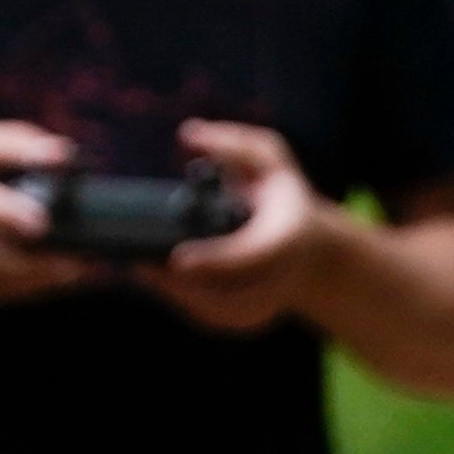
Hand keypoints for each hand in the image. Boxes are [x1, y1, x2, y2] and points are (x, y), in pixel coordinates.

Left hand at [139, 122, 331, 335]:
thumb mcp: (271, 159)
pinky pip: (218, 320)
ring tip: (140, 271)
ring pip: (222, 314)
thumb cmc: (284, 197)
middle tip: (139, 266)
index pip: (252, 256)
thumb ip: (235, 144)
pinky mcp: (254, 319)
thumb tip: (188, 134)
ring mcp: (271, 303)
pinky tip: (157, 284)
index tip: (177, 260)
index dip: (215, 262)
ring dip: (178, 298)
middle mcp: (283, 276)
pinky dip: (186, 305)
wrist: (313, 250)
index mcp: (290, 236)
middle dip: (184, 288)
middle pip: (232, 296)